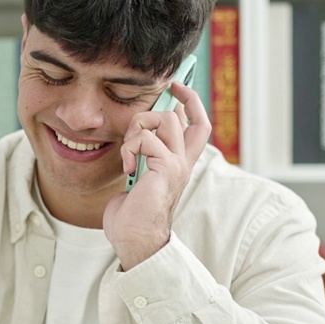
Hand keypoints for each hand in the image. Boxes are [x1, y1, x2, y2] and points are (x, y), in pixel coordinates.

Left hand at [104, 80, 210, 269]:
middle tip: (164, 91)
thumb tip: (137, 135)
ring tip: (130, 149)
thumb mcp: (139, 175)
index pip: (198, 126)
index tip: (179, 85)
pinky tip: (127, 167)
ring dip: (139, 127)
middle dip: (177, 98)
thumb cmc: (132, 213)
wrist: (134, 238)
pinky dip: (130, 148)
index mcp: (179, 163)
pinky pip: (146, 138)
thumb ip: (143, 156)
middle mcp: (183, 162)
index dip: (192, 103)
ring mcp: (177, 164)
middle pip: (191, 118)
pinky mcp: (166, 168)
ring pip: (165, 119)